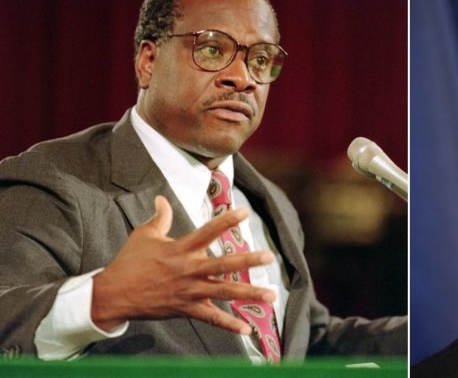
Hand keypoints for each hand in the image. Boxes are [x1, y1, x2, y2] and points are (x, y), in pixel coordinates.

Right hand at [91, 195, 274, 333]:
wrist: (114, 295)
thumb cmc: (129, 262)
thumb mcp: (144, 235)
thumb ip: (160, 218)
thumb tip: (161, 199)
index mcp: (180, 249)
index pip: (208, 232)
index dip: (226, 221)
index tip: (245, 212)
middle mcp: (189, 270)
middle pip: (223, 264)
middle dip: (247, 261)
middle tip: (269, 257)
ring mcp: (189, 291)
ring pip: (224, 292)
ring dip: (249, 293)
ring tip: (271, 294)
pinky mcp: (187, 308)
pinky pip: (212, 318)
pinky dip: (229, 324)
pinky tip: (247, 329)